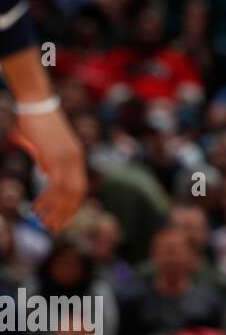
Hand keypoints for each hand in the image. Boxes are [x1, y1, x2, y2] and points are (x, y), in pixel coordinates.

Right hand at [13, 108, 86, 231]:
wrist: (37, 105)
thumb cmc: (38, 123)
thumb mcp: (45, 146)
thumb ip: (47, 160)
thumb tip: (45, 172)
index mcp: (76, 157)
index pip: (80, 188)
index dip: (73, 205)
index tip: (64, 219)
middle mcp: (76, 159)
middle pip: (76, 194)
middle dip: (65, 213)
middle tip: (54, 228)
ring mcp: (68, 158)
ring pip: (66, 193)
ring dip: (55, 210)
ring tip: (43, 223)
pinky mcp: (56, 157)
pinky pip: (55, 184)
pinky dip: (47, 199)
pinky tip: (36, 208)